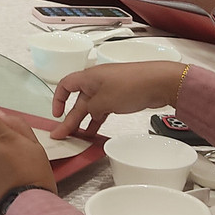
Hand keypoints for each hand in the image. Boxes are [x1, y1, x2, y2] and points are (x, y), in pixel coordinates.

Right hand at [50, 61, 186, 138]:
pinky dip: (97, 119)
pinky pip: (102, 109)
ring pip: (90, 106)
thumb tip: (87, 113)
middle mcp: (95, 82)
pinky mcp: (119, 96)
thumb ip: (90, 109)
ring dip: (83, 121)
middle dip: (70, 118)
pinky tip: (94, 131)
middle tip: (62, 135)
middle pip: (78, 100)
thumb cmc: (129, 87)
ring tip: (78, 137)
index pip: (65, 85)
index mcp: (88, 77)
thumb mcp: (104, 101)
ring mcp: (108, 89)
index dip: (58, 100)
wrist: (158, 82)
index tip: (56, 115)